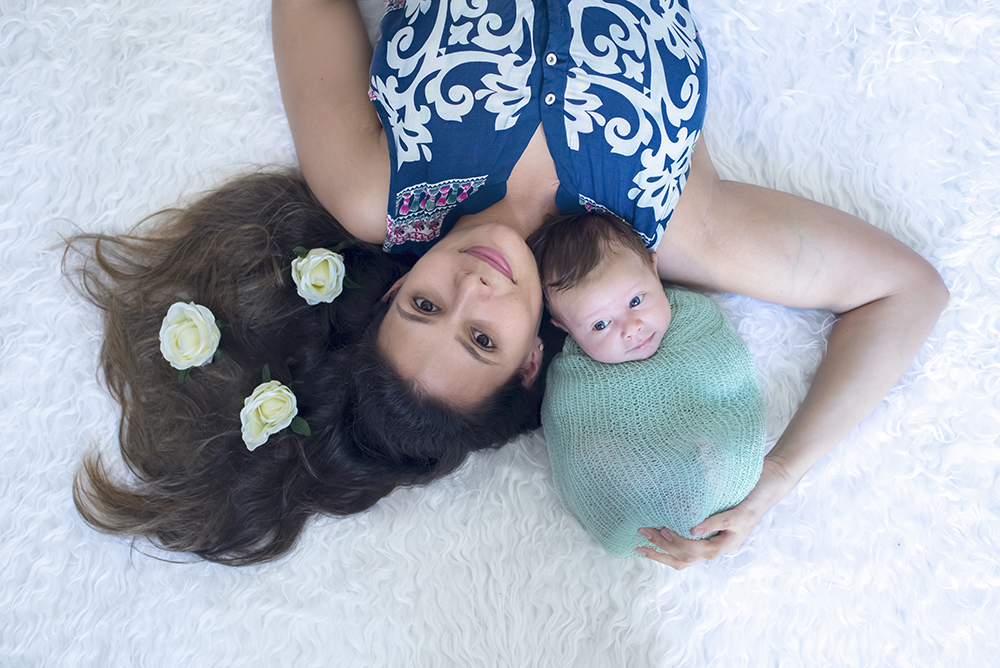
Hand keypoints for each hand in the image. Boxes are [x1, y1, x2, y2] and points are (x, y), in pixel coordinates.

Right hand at [635, 457, 793, 568]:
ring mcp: (735, 533)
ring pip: (705, 550)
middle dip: (664, 549)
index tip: (639, 548)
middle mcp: (725, 544)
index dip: (660, 557)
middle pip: (690, 558)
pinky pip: (724, 524)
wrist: (774, 478)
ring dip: (681, 542)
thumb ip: (694, 505)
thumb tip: (662, 495)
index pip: (683, 560)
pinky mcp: (745, 517)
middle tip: (643, 534)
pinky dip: (707, 527)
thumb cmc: (742, 490)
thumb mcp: (713, 499)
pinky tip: (692, 528)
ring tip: (661, 531)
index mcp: (715, 543)